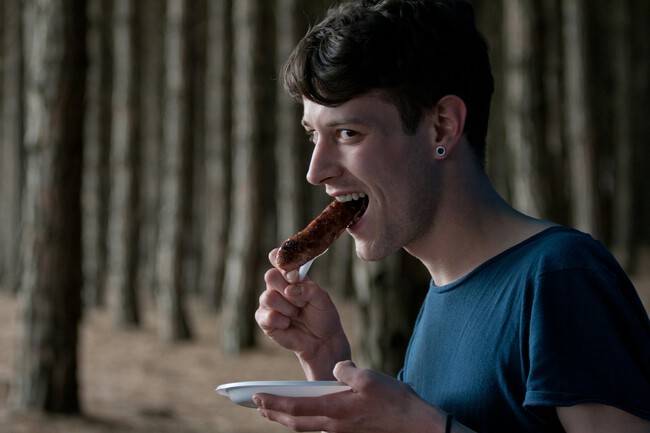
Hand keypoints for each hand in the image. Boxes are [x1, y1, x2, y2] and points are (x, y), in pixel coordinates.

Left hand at [254, 360, 448, 432]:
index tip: (257, 398)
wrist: (415, 424)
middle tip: (258, 406)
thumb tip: (335, 369)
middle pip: (296, 422)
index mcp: (336, 409)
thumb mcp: (367, 377)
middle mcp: (335, 424)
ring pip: (307, 426)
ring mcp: (342, 431)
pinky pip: (321, 426)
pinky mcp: (350, 431)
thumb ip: (345, 370)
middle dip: (274, 414)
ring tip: (275, 411)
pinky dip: (307, 419)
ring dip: (288, 418)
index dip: (274, 403)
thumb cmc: (393, 400)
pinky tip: (308, 411)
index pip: (296, 408)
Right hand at [255, 249, 350, 379]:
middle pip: (270, 276)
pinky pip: (266, 316)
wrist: (322, 340)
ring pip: (267, 297)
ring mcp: (269, 303)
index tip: (294, 276)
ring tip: (296, 314)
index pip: (278, 259)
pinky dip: (281, 321)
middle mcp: (277, 286)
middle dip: (287, 289)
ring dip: (287, 308)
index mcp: (291, 276)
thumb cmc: (322, 315)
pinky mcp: (264, 319)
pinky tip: (288, 324)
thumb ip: (309, 289)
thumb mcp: (322, 299)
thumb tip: (291, 289)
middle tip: (301, 301)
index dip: (282, 262)